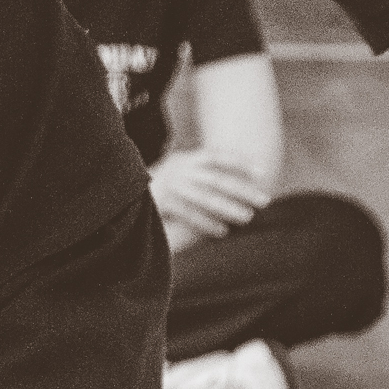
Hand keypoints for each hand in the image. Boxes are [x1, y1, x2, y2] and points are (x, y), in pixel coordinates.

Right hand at [148, 150, 270, 244]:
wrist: (123, 188)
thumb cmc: (160, 181)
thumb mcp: (176, 167)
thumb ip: (198, 169)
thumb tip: (236, 178)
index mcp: (186, 159)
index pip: (216, 157)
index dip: (239, 163)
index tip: (261, 172)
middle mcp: (180, 170)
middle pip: (217, 180)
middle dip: (243, 190)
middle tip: (264, 200)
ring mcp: (172, 186)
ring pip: (206, 198)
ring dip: (229, 208)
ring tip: (248, 217)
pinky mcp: (163, 203)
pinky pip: (189, 214)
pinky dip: (206, 223)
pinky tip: (222, 230)